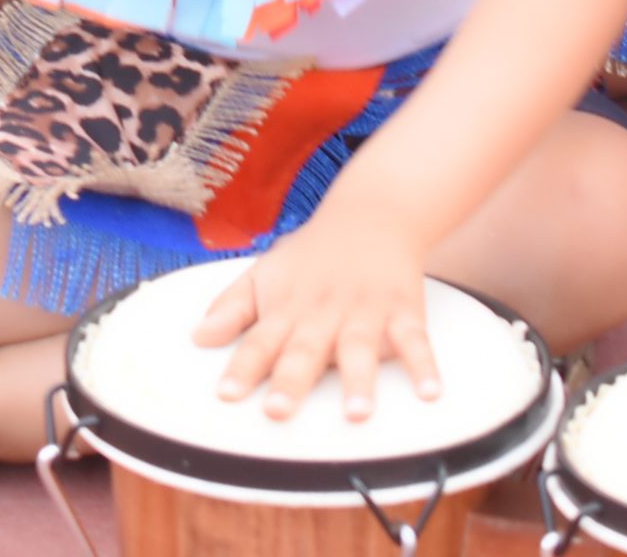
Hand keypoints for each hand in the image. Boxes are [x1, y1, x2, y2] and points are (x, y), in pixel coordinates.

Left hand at [190, 209, 436, 420]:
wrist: (370, 212)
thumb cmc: (311, 254)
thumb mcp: (264, 273)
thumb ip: (231, 308)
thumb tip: (196, 338)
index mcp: (286, 306)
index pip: (259, 339)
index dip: (242, 367)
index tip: (226, 395)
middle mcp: (323, 311)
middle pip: (304, 348)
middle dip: (291, 380)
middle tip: (278, 411)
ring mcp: (365, 310)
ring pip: (360, 347)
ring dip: (358, 380)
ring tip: (356, 413)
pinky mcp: (403, 309)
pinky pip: (415, 340)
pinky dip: (424, 365)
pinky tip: (430, 392)